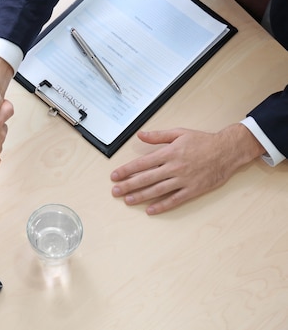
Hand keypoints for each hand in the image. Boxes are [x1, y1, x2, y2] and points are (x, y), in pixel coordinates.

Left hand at [110, 124, 265, 214]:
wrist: (228, 151)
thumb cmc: (203, 141)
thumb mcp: (179, 133)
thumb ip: (158, 136)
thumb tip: (140, 134)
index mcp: (169, 153)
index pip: (142, 164)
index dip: (126, 171)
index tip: (114, 176)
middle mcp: (174, 167)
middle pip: (146, 178)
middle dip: (128, 185)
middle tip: (115, 191)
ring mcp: (184, 180)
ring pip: (158, 190)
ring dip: (141, 196)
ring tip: (127, 201)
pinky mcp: (193, 189)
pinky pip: (175, 199)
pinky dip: (162, 205)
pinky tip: (150, 210)